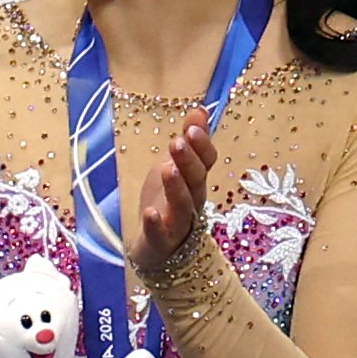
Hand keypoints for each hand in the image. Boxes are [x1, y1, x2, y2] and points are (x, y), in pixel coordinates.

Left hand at [130, 115, 223, 290]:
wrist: (157, 246)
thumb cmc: (167, 201)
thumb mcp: (175, 165)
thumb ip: (189, 141)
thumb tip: (200, 110)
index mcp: (195, 180)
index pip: (206, 161)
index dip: (202, 145)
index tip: (192, 127)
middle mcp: (192, 200)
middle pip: (196, 180)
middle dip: (189, 160)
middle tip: (178, 141)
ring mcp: (178, 222)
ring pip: (183, 204)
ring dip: (176, 186)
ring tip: (167, 168)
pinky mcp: (161, 241)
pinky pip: (161, 233)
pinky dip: (156, 224)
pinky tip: (149, 213)